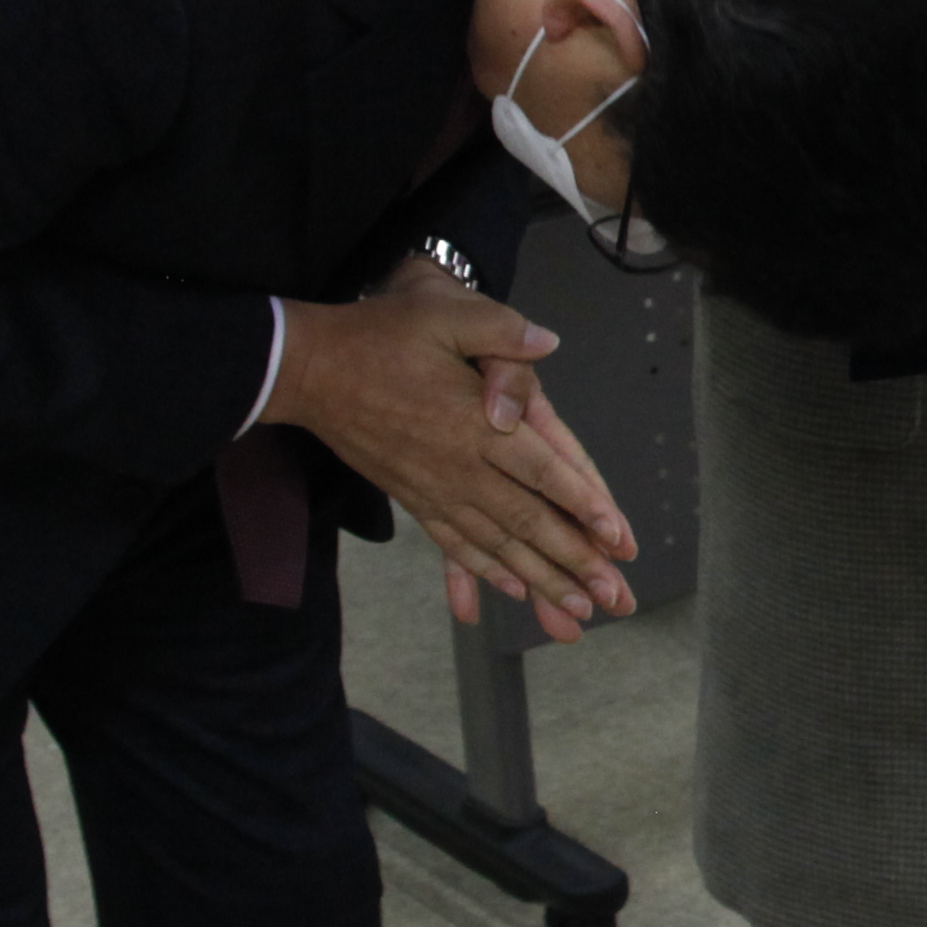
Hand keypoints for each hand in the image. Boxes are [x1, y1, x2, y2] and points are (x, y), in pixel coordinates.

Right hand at [263, 268, 639, 630]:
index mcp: (475, 424)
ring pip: (496, 543)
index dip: (585, 506)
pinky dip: (483, 571)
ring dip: (538, 579)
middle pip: (529, 521)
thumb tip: (546, 343)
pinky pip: (453, 543)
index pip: (544, 472)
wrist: (308, 368)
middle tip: (613, 598)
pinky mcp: (412, 497)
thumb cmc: (380, 334)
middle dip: (575, 562)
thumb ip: (500, 330)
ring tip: (574, 614)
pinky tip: (510, 590)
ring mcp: (434, 487)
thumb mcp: (444, 312)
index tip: (619, 540)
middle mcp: (459, 467)